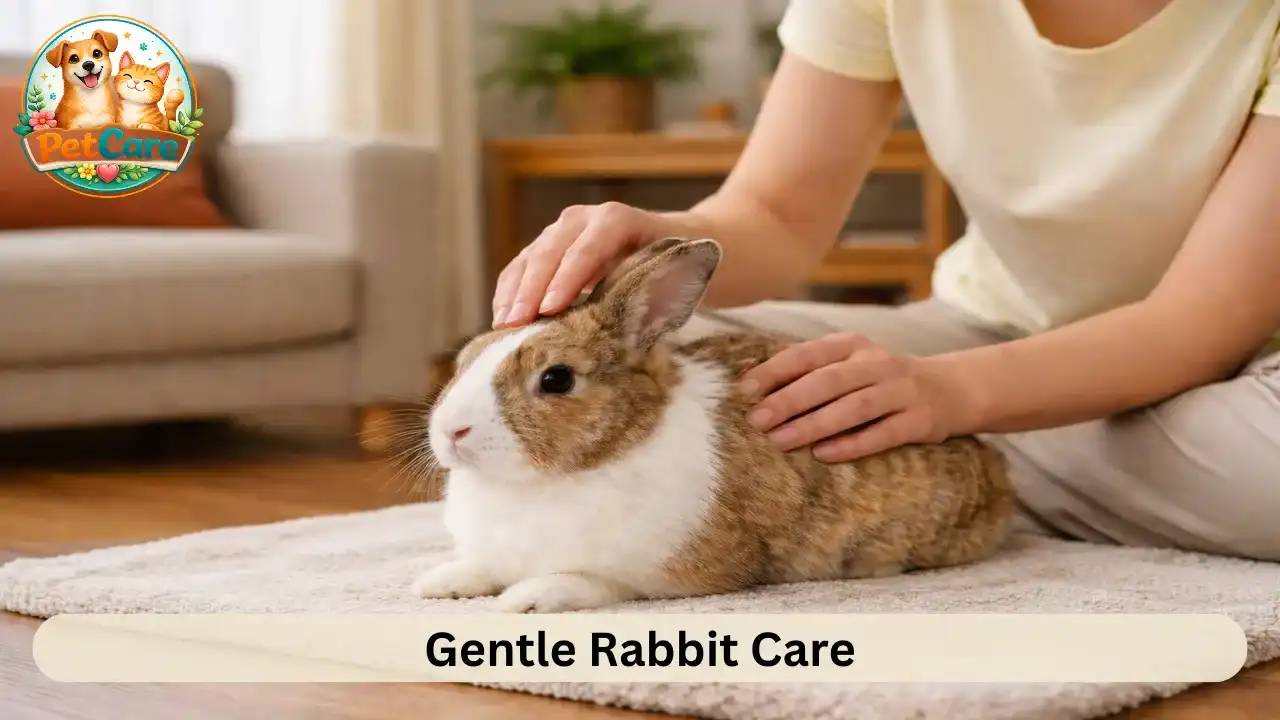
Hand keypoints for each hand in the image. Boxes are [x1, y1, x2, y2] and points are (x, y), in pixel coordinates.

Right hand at [492, 202, 665, 327]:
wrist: (679, 240)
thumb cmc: (682, 266)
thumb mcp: (679, 276)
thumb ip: (658, 293)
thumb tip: (636, 329)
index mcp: (619, 220)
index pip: (587, 248)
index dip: (566, 279)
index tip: (550, 310)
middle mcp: (585, 218)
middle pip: (550, 251)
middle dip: (531, 290)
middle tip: (517, 324)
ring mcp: (562, 230)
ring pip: (529, 258)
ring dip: (514, 293)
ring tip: (503, 327)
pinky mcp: (548, 247)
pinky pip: (521, 267)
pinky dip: (509, 292)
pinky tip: (501, 320)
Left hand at [738, 333, 974, 461]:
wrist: (952, 388)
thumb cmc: (882, 380)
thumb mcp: (851, 365)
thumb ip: (811, 373)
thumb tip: (753, 390)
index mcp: (852, 346)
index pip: (807, 354)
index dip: (775, 371)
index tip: (745, 390)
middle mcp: (876, 364)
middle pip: (828, 380)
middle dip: (789, 400)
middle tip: (757, 421)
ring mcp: (900, 391)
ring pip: (854, 407)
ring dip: (814, 424)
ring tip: (781, 441)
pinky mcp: (919, 420)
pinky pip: (883, 433)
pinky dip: (852, 444)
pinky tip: (825, 455)